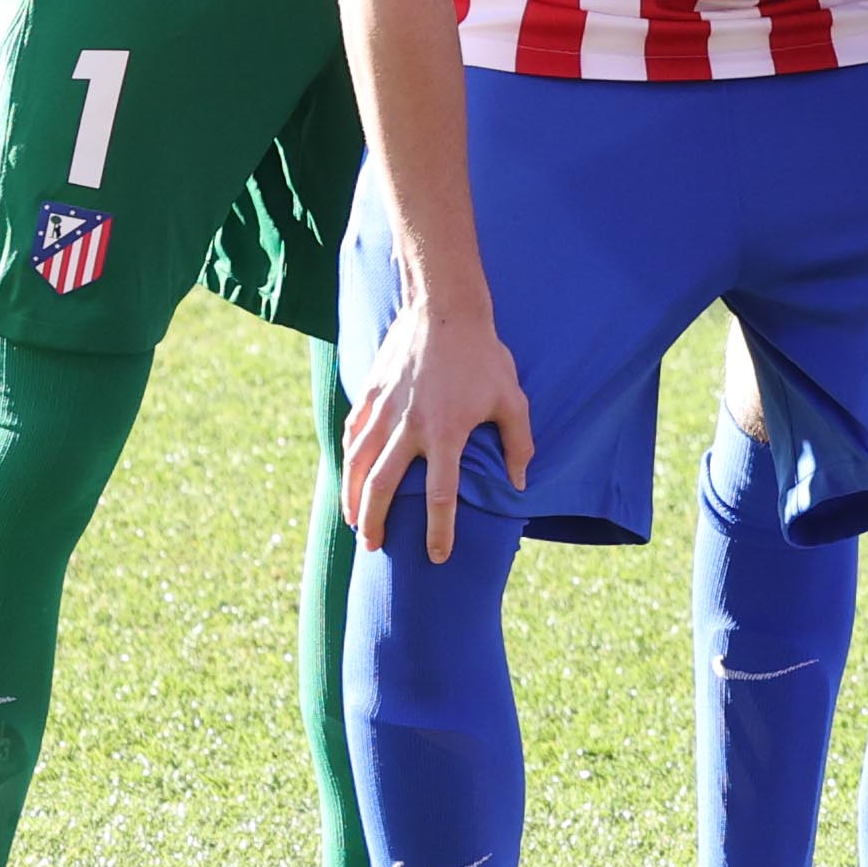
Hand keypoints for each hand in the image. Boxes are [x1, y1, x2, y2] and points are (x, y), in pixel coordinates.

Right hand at [340, 296, 530, 565]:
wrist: (444, 310)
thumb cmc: (484, 356)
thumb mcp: (512, 399)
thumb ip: (518, 444)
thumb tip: (519, 483)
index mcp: (445, 434)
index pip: (439, 496)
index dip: (438, 531)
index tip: (438, 556)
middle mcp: (407, 428)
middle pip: (380, 488)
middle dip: (375, 523)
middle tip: (375, 548)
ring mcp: (383, 411)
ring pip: (357, 465)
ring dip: (352, 498)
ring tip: (354, 522)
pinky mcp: (368, 394)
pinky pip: (352, 434)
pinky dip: (348, 459)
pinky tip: (349, 475)